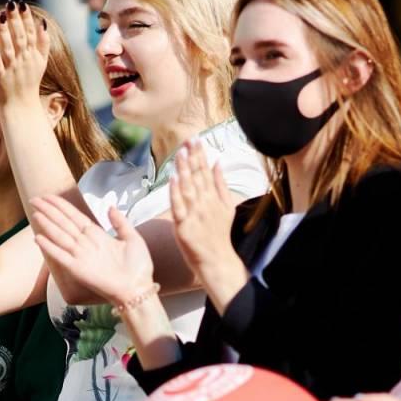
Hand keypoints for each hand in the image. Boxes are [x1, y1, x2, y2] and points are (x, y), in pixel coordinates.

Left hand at [0, 1, 49, 107]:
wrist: (21, 106)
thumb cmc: (29, 83)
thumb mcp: (41, 63)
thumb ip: (43, 43)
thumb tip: (43, 23)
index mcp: (33, 55)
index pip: (31, 33)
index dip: (26, 18)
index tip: (22, 4)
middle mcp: (23, 60)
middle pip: (20, 37)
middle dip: (15, 20)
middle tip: (10, 4)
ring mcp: (11, 68)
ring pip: (8, 47)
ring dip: (4, 31)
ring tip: (1, 15)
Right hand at [30, 195, 153, 306]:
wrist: (138, 288)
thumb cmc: (138, 266)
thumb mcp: (132, 238)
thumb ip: (120, 222)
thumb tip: (110, 206)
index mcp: (97, 235)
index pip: (74, 216)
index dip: (61, 206)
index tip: (49, 196)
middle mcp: (85, 244)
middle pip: (63, 223)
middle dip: (49, 210)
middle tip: (34, 199)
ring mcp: (80, 256)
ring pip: (59, 236)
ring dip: (47, 225)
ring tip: (34, 213)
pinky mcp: (77, 269)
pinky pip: (60, 256)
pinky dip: (49, 248)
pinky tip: (38, 239)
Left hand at [169, 140, 239, 280]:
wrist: (217, 261)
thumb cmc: (219, 235)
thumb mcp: (227, 207)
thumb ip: (221, 184)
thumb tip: (218, 162)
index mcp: (213, 197)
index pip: (205, 171)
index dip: (200, 154)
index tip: (195, 139)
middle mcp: (205, 202)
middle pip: (197, 176)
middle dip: (192, 157)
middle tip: (188, 139)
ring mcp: (195, 214)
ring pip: (188, 187)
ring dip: (184, 170)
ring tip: (180, 153)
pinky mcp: (184, 226)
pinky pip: (179, 207)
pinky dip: (176, 193)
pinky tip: (174, 179)